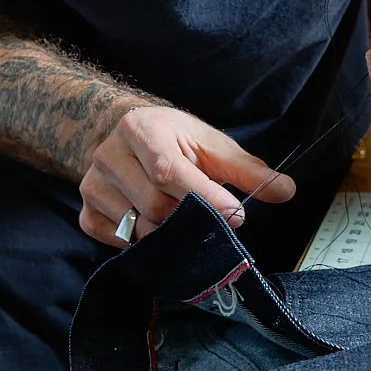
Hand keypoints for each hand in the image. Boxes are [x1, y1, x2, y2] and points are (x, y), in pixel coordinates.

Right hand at [77, 106, 295, 247]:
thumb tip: (285, 190)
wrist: (128, 135)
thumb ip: (247, 170)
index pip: (168, 170)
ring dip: (166, 232)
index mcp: (141, 129)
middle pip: (154, 206)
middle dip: (187, 218)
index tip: (235, 215)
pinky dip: (138, 241)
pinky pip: (114, 240)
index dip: (203, 197)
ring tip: (178, 217)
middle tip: (206, 215)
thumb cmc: (175, 140)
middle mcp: (109, 154)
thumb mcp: (211, 145)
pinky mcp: (85, 210)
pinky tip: (151, 224)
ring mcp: (92, 184)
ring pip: (135, 228)